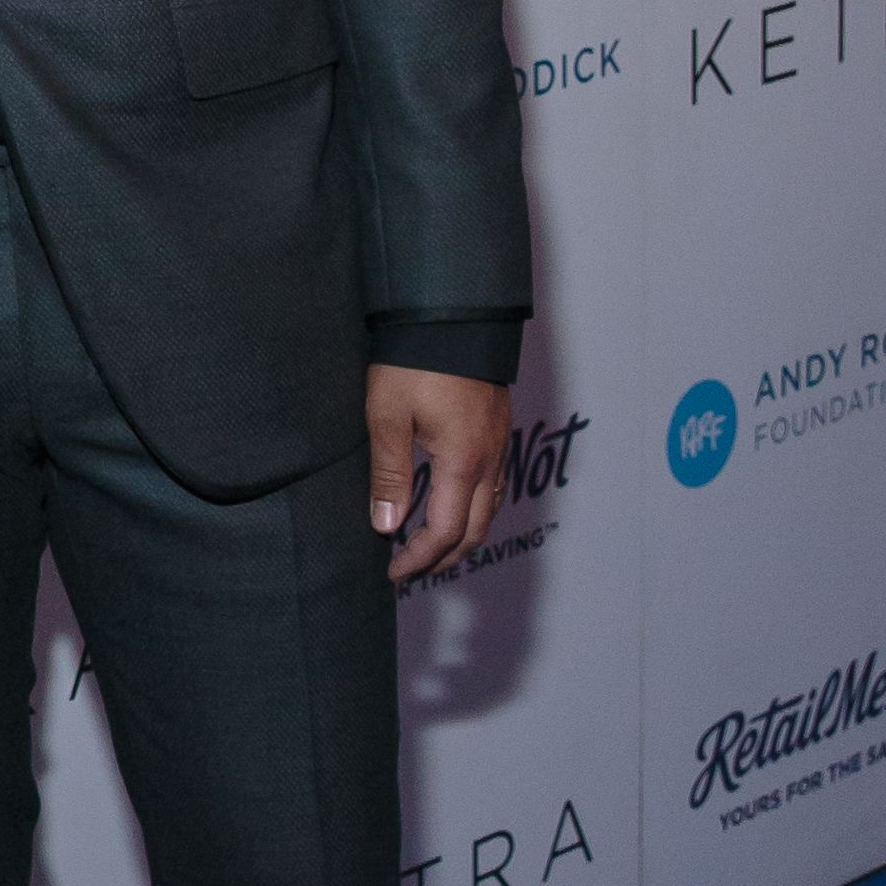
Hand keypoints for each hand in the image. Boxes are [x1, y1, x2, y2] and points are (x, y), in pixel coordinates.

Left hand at [366, 365, 510, 583]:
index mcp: (463, 461)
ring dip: (462, 535)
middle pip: (476, 530)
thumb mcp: (387, 417)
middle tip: (410, 568)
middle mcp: (489, 458)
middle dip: (444, 558)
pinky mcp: (498, 428)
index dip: (420, 559)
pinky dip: (475, 508)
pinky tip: (454, 505)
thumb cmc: (414, 361)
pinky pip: (494, 484)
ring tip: (428, 546)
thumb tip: (386, 527)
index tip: (393, 571)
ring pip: (490, 509)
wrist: (450, 314)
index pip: (447, 532)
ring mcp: (499, 443)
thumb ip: (389, 476)